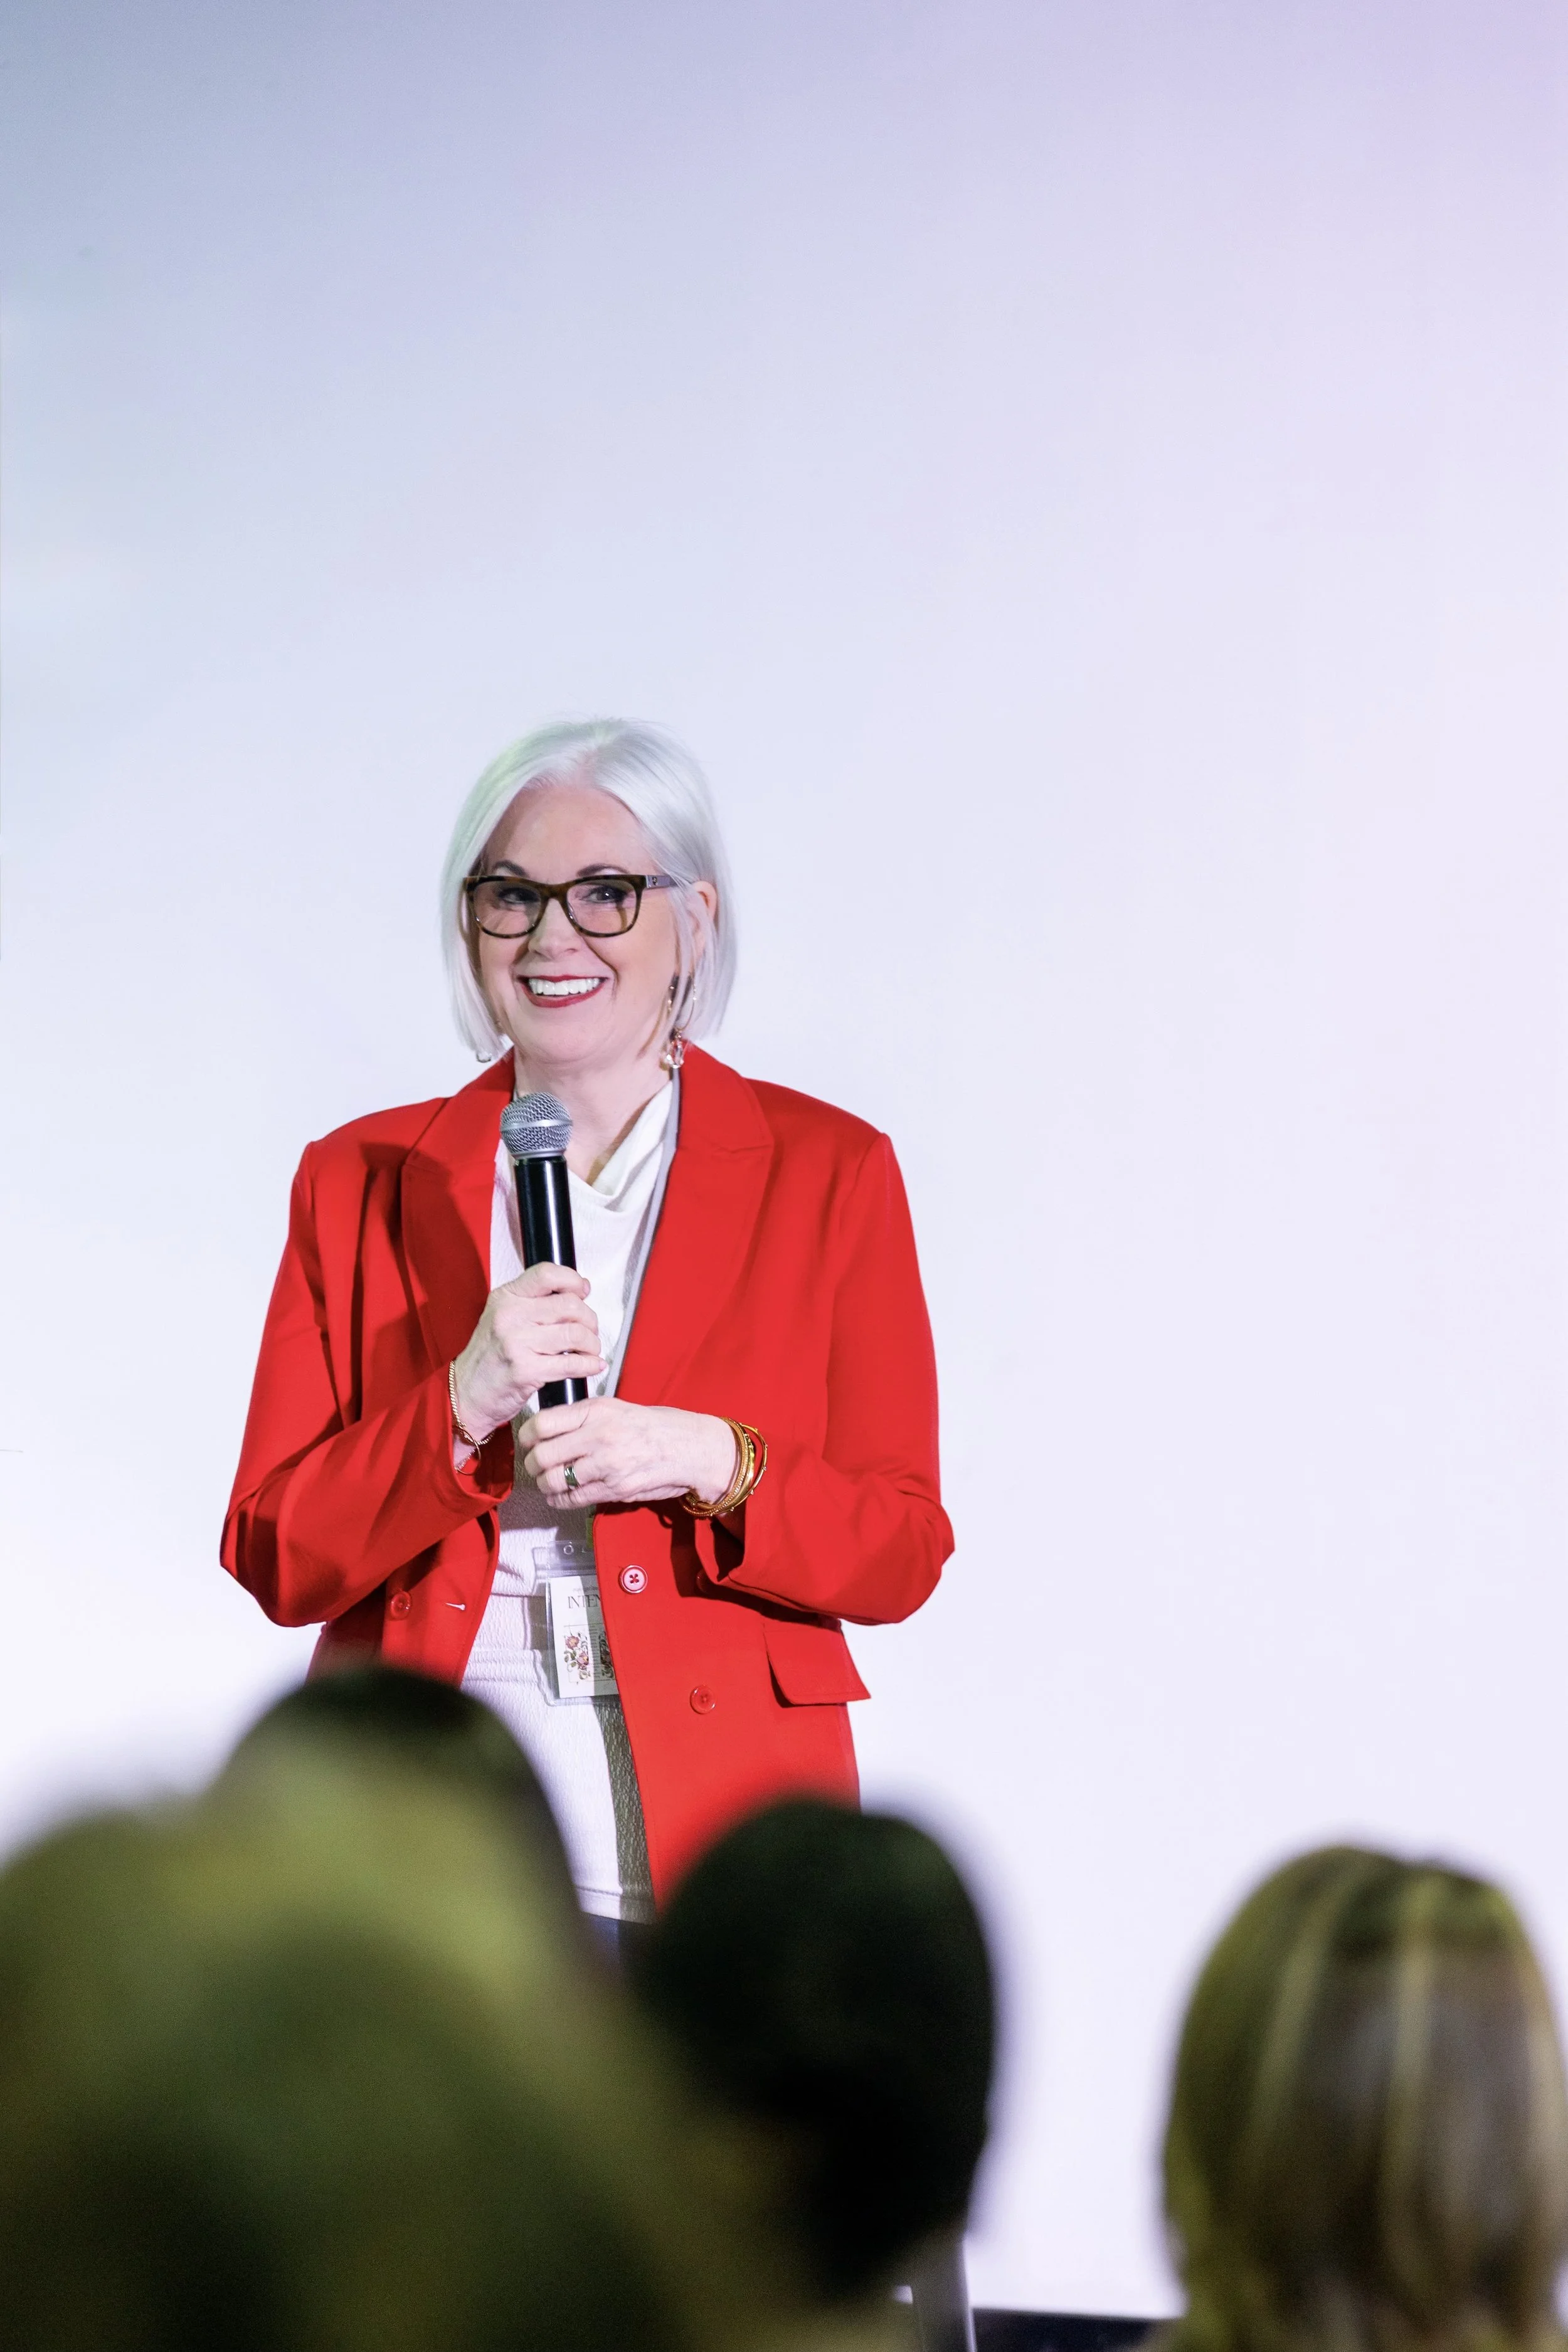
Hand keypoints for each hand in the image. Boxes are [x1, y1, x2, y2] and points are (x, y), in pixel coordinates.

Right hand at [450, 1264, 604, 1442]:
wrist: (465, 1392)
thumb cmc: (489, 1357)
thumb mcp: (502, 1317)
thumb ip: (534, 1302)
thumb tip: (579, 1289)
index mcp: (505, 1298)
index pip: (546, 1274)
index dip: (572, 1280)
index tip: (583, 1291)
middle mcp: (510, 1316)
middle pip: (569, 1305)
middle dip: (589, 1319)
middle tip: (590, 1330)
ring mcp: (517, 1343)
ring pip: (575, 1334)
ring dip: (592, 1344)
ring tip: (590, 1350)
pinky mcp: (526, 1370)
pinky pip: (571, 1364)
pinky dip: (589, 1365)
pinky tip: (593, 1366)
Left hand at [517, 1397, 738, 1510]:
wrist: (690, 1447)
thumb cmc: (654, 1425)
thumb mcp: (616, 1407)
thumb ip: (583, 1416)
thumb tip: (548, 1427)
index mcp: (597, 1410)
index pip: (542, 1424)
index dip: (526, 1436)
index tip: (527, 1441)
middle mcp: (599, 1436)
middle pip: (542, 1456)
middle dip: (532, 1464)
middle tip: (534, 1465)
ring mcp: (607, 1465)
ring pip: (554, 1480)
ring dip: (544, 1485)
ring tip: (547, 1482)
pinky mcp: (615, 1489)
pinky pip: (574, 1498)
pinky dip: (560, 1500)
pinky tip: (559, 1495)